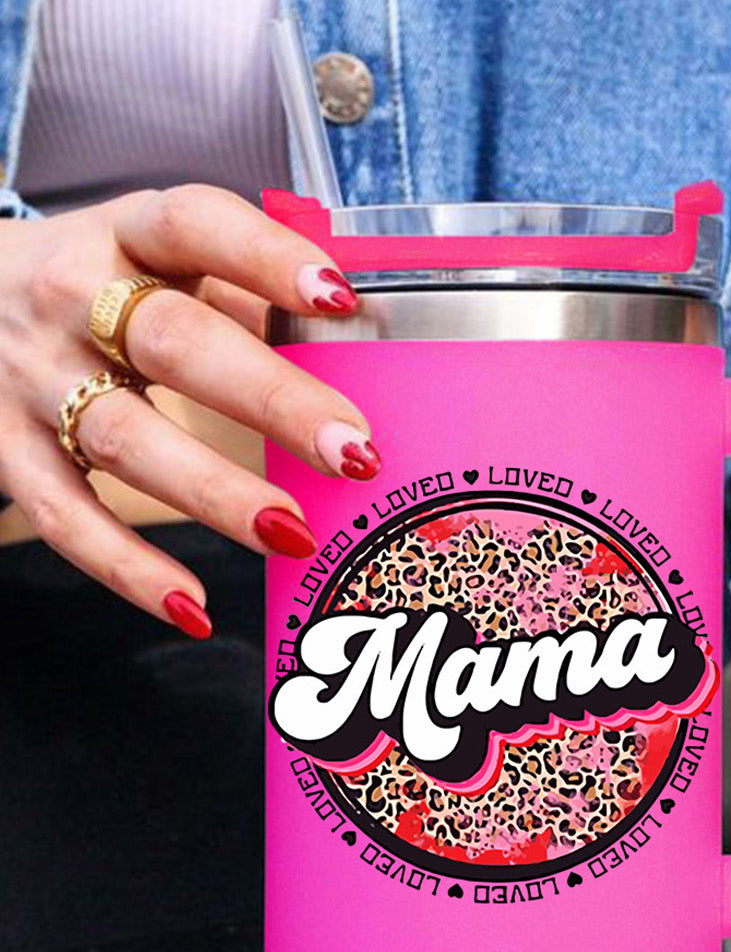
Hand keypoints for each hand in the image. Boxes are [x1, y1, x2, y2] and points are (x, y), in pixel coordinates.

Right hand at [0, 184, 378, 636]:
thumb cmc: (94, 285)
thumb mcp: (153, 259)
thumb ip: (242, 294)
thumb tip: (358, 340)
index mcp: (124, 233)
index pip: (194, 224)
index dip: (265, 256)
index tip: (339, 298)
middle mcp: (69, 298)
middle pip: (175, 343)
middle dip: (272, 399)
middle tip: (354, 451)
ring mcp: (32, 379)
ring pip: (125, 438)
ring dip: (215, 491)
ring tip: (293, 533)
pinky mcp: (7, 451)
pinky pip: (66, 516)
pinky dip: (129, 569)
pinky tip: (194, 608)